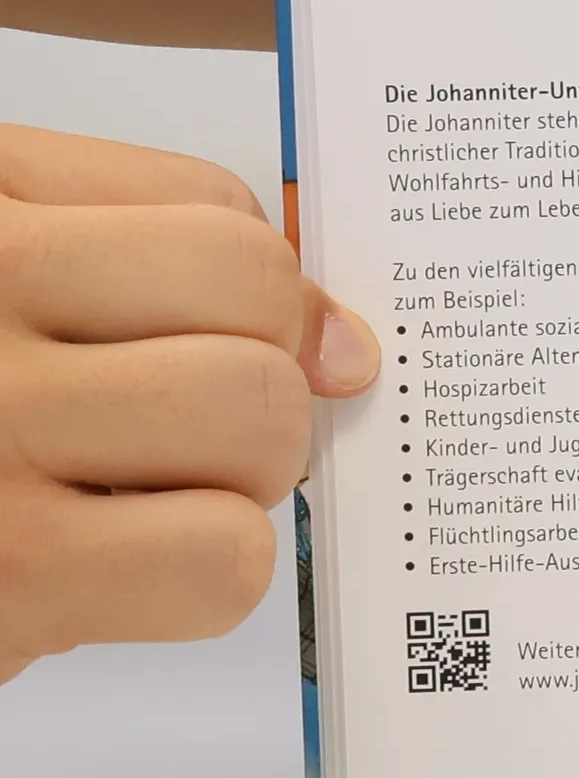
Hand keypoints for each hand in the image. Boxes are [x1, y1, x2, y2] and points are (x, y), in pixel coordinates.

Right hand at [0, 123, 378, 684]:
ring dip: (241, 476)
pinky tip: (125, 568)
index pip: (219, 207)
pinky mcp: (16, 568)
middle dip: (262, 378)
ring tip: (146, 496)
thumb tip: (345, 344)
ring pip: (255, 411)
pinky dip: (211, 570)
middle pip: (253, 292)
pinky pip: (224, 554)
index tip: (213, 343)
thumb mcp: (12, 290)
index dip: (256, 296)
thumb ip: (158, 267)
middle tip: (184, 436)